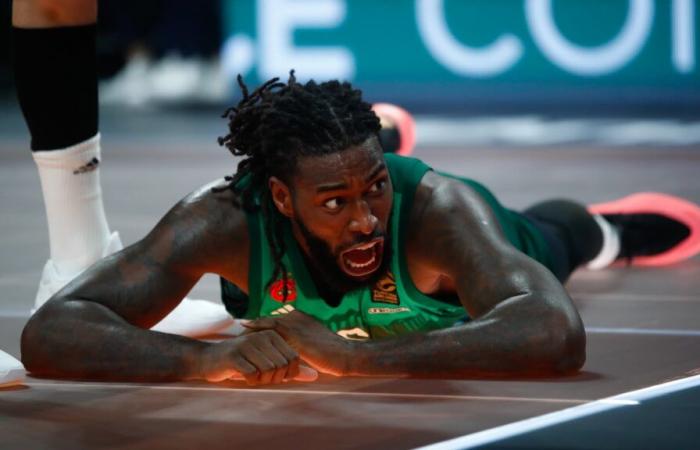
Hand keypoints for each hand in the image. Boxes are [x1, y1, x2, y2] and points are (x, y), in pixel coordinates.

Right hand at [198, 330, 317, 385]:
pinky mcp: (234, 356)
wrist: (208, 359)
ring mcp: (247, 345)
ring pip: (269, 370)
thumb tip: (314, 376)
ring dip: (262, 380)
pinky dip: (251, 381)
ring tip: (254, 377)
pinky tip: (245, 377)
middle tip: (263, 378)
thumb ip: (291, 369)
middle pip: (282, 365)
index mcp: (272, 335)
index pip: (293, 358)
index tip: (276, 376)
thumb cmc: (242, 362)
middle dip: (275, 378)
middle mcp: (261, 337)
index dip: (288, 374)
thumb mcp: (268, 362)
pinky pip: (252, 374)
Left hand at [244, 311, 352, 375]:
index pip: (278, 320)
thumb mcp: (314, 346)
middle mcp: (298, 317)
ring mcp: (297, 324)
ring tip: (241, 331)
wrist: (345, 356)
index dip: (264, 325)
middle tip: (241, 328)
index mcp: (302, 318)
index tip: (251, 329)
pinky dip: (260, 332)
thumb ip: (302, 345)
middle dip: (257, 324)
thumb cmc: (333, 355)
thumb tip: (291, 353)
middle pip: (271, 320)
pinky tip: (248, 336)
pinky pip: (272, 331)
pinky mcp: (295, 334)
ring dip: (255, 327)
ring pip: (269, 323)